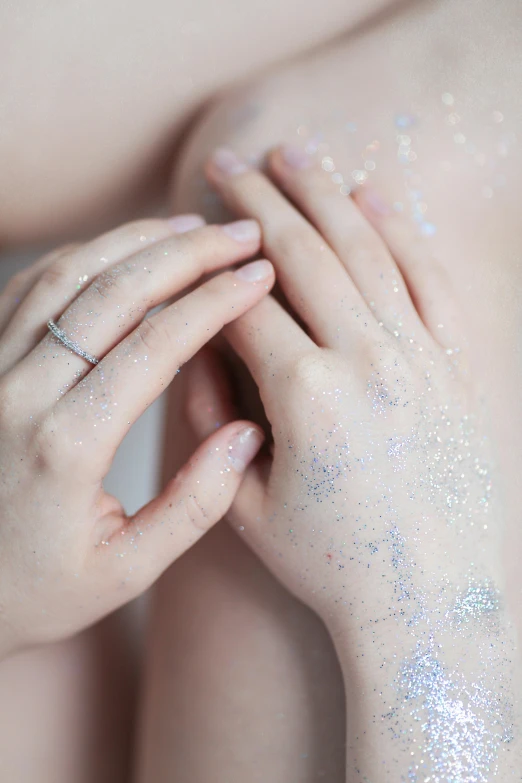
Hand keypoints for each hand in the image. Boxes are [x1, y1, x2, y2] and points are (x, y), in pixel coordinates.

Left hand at [0, 213, 273, 656]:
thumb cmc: (35, 590)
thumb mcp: (125, 571)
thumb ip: (195, 505)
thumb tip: (245, 432)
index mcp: (69, 445)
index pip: (158, 344)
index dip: (216, 301)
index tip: (260, 274)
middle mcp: (22, 394)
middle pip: (115, 292)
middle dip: (187, 252)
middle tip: (239, 232)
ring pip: (68, 275)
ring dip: (133, 241)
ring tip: (189, 227)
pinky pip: (30, 290)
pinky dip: (81, 257)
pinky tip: (119, 251)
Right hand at [185, 147, 519, 778]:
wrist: (428, 600)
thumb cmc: (331, 564)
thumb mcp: (247, 505)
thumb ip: (216, 423)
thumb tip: (199, 354)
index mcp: (307, 396)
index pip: (247, 301)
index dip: (213, 261)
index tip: (194, 232)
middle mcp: (367, 361)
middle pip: (304, 254)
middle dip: (258, 200)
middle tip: (226, 161)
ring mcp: (419, 358)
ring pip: (367, 250)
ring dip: (324, 193)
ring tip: (292, 153)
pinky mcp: (455, 367)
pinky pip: (429, 281)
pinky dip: (401, 233)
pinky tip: (374, 198)